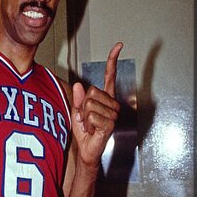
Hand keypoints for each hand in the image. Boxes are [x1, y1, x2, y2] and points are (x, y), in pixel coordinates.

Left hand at [71, 42, 122, 167]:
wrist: (87, 151)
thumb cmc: (84, 132)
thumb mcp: (77, 112)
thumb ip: (78, 99)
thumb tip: (79, 85)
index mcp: (105, 98)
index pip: (109, 76)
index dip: (113, 60)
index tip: (119, 46)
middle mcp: (112, 104)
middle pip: (91, 91)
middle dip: (82, 106)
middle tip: (86, 119)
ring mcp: (113, 114)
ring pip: (90, 104)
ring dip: (84, 116)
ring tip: (89, 126)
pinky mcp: (110, 124)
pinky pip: (91, 115)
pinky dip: (87, 124)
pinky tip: (93, 130)